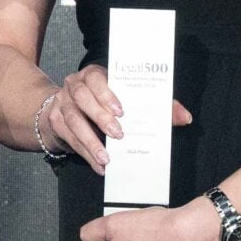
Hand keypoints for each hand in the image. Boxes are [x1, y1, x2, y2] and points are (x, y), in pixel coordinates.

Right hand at [38, 65, 191, 173]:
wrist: (64, 112)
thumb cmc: (104, 104)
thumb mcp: (128, 101)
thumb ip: (156, 107)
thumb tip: (184, 117)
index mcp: (93, 75)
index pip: (95, 77)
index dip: (106, 92)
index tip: (121, 110)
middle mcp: (74, 86)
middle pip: (83, 98)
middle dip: (100, 117)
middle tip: (118, 135)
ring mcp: (62, 104)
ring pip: (73, 120)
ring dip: (90, 141)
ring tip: (106, 159)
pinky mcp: (55, 122)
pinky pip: (69, 139)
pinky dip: (85, 153)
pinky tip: (99, 165)